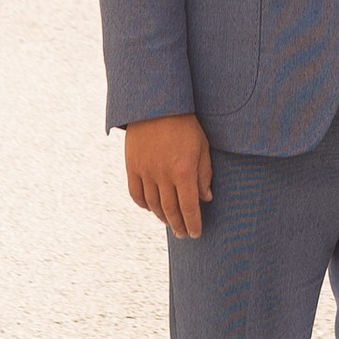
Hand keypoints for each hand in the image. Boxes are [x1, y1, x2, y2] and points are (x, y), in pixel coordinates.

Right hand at [124, 113, 212, 238]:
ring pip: (153, 205)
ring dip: (162, 217)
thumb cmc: (185, 124)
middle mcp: (163, 175)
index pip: (189, 207)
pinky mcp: (132, 166)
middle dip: (178, 225)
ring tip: (169, 223)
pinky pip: (136, 193)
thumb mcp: (202, 146)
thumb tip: (206, 198)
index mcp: (184, 171)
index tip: (196, 233)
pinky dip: (143, 205)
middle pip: (171, 210)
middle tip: (183, 234)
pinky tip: (151, 208)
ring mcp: (145, 171)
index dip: (193, 223)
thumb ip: (204, 174)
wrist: (156, 104)